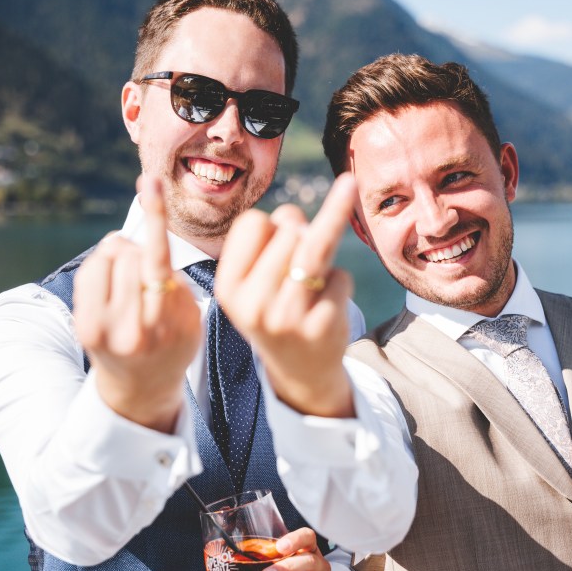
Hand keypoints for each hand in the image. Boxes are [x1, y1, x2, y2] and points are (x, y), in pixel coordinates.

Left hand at [72, 176, 201, 431]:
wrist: (142, 388)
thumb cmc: (173, 345)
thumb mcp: (192, 320)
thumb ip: (176, 284)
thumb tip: (143, 243)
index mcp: (166, 326)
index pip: (158, 261)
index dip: (155, 217)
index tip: (150, 182)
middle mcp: (132, 330)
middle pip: (130, 254)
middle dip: (140, 252)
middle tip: (146, 273)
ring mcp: (102, 329)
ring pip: (109, 257)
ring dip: (121, 258)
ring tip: (130, 282)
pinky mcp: (82, 325)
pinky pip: (92, 270)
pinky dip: (104, 267)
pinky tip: (113, 286)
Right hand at [214, 173, 357, 417]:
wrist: (300, 370)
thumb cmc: (278, 310)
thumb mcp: (258, 281)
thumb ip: (272, 241)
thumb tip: (296, 218)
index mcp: (228, 287)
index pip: (252, 222)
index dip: (270, 224)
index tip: (274, 239)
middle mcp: (253, 303)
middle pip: (287, 228)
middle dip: (299, 233)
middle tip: (299, 263)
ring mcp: (288, 317)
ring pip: (315, 244)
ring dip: (328, 231)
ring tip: (342, 200)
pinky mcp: (322, 326)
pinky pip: (341, 275)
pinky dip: (341, 281)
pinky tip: (329, 305)